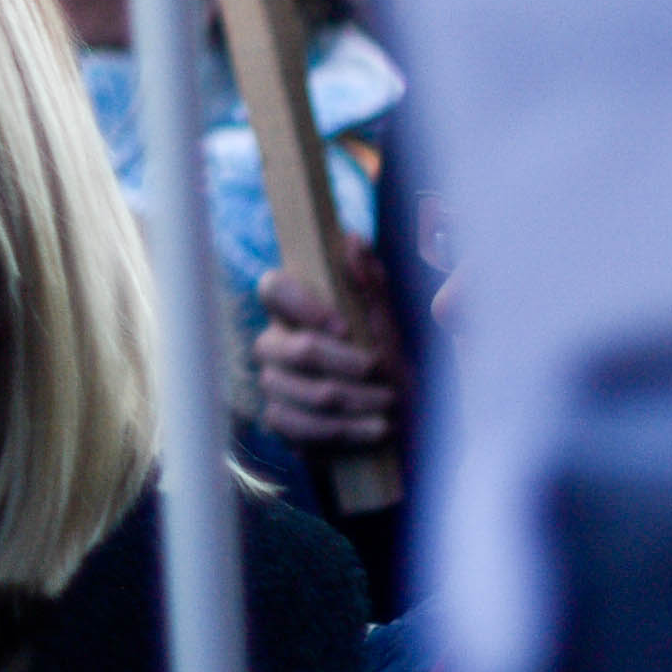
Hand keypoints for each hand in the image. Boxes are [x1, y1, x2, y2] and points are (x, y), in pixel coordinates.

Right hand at [249, 267, 402, 461]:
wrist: (399, 424)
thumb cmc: (389, 364)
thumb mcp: (386, 323)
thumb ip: (370, 285)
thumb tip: (353, 240)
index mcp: (295, 309)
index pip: (272, 287)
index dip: (303, 305)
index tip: (345, 326)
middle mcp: (274, 342)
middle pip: (293, 350)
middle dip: (346, 365)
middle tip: (383, 373)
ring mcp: (273, 383)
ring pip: (300, 393)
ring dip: (354, 402)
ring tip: (389, 406)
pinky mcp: (280, 422)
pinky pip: (298, 428)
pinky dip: (344, 432)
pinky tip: (374, 431)